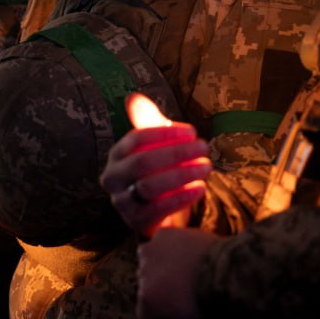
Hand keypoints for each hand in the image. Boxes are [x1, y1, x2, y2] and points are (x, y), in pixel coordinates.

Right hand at [100, 94, 210, 237]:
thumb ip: (147, 121)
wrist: (159, 214)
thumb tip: (133, 96)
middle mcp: (113, 178)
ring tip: (206, 167)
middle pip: (142, 162)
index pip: (136, 139)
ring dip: (181, 174)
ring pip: (149, 186)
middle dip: (176, 153)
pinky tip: (200, 188)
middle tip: (204, 148)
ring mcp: (122, 202)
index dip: (165, 133)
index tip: (192, 132)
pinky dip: (181, 197)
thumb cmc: (158, 172)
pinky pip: (157, 209)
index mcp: (117, 155)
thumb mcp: (155, 145)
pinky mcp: (136, 222)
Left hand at [136, 227, 220, 318]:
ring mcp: (145, 274)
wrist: (225, 273)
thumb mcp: (204, 242)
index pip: (155, 253)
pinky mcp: (147, 298)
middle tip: (179, 294)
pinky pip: (145, 316)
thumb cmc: (224, 259)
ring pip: (145, 292)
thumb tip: (192, 258)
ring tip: (179, 310)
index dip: (167, 267)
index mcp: (163, 235)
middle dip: (159, 282)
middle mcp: (148, 251)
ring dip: (158, 300)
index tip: (178, 277)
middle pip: (146, 271)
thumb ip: (189, 247)